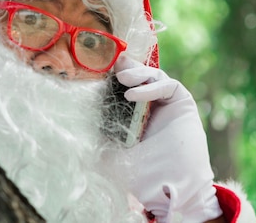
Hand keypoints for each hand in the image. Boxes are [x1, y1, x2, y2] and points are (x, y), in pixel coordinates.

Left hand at [114, 57, 222, 222]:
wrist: (170, 188)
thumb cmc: (142, 174)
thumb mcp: (111, 153)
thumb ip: (98, 139)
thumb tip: (73, 129)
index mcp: (134, 114)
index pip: (123, 88)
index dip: (113, 79)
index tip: (98, 72)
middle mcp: (152, 105)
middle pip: (139, 77)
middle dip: (126, 70)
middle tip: (112, 66)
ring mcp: (167, 103)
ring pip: (153, 76)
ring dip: (136, 74)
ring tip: (121, 78)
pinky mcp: (182, 102)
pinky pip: (166, 85)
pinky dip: (149, 87)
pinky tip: (132, 94)